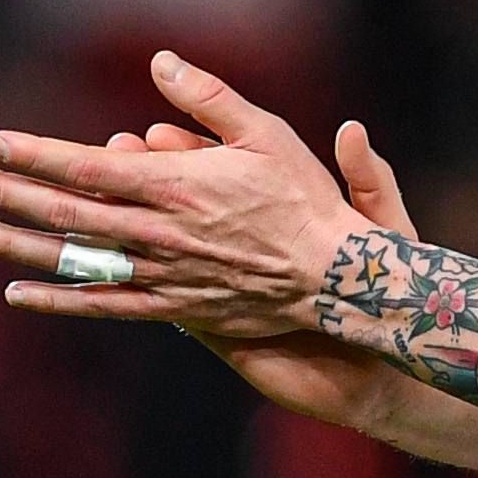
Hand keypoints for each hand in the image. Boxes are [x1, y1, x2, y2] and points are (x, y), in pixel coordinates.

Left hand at [0, 53, 373, 344]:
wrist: (333, 278)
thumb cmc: (303, 199)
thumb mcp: (265, 132)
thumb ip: (207, 97)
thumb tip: (158, 61)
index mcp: (176, 185)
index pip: (88, 167)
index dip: (36, 155)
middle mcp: (159, 232)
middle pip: (65, 213)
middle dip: (5, 194)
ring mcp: (161, 273)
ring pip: (74, 260)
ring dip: (16, 243)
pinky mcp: (172, 306)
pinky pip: (103, 304)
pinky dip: (57, 298)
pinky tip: (17, 291)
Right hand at [104, 116, 420, 429]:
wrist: (369, 350)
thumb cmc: (376, 285)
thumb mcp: (381, 222)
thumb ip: (369, 177)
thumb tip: (353, 128)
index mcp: (266, 208)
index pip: (213, 168)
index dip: (182, 150)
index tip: (154, 134)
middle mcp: (232, 239)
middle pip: (173, 201)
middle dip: (138, 180)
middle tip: (112, 157)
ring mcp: (213, 280)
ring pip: (153, 246)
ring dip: (120, 227)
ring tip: (97, 205)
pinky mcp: (206, 320)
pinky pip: (151, 299)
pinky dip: (119, 285)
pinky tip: (95, 274)